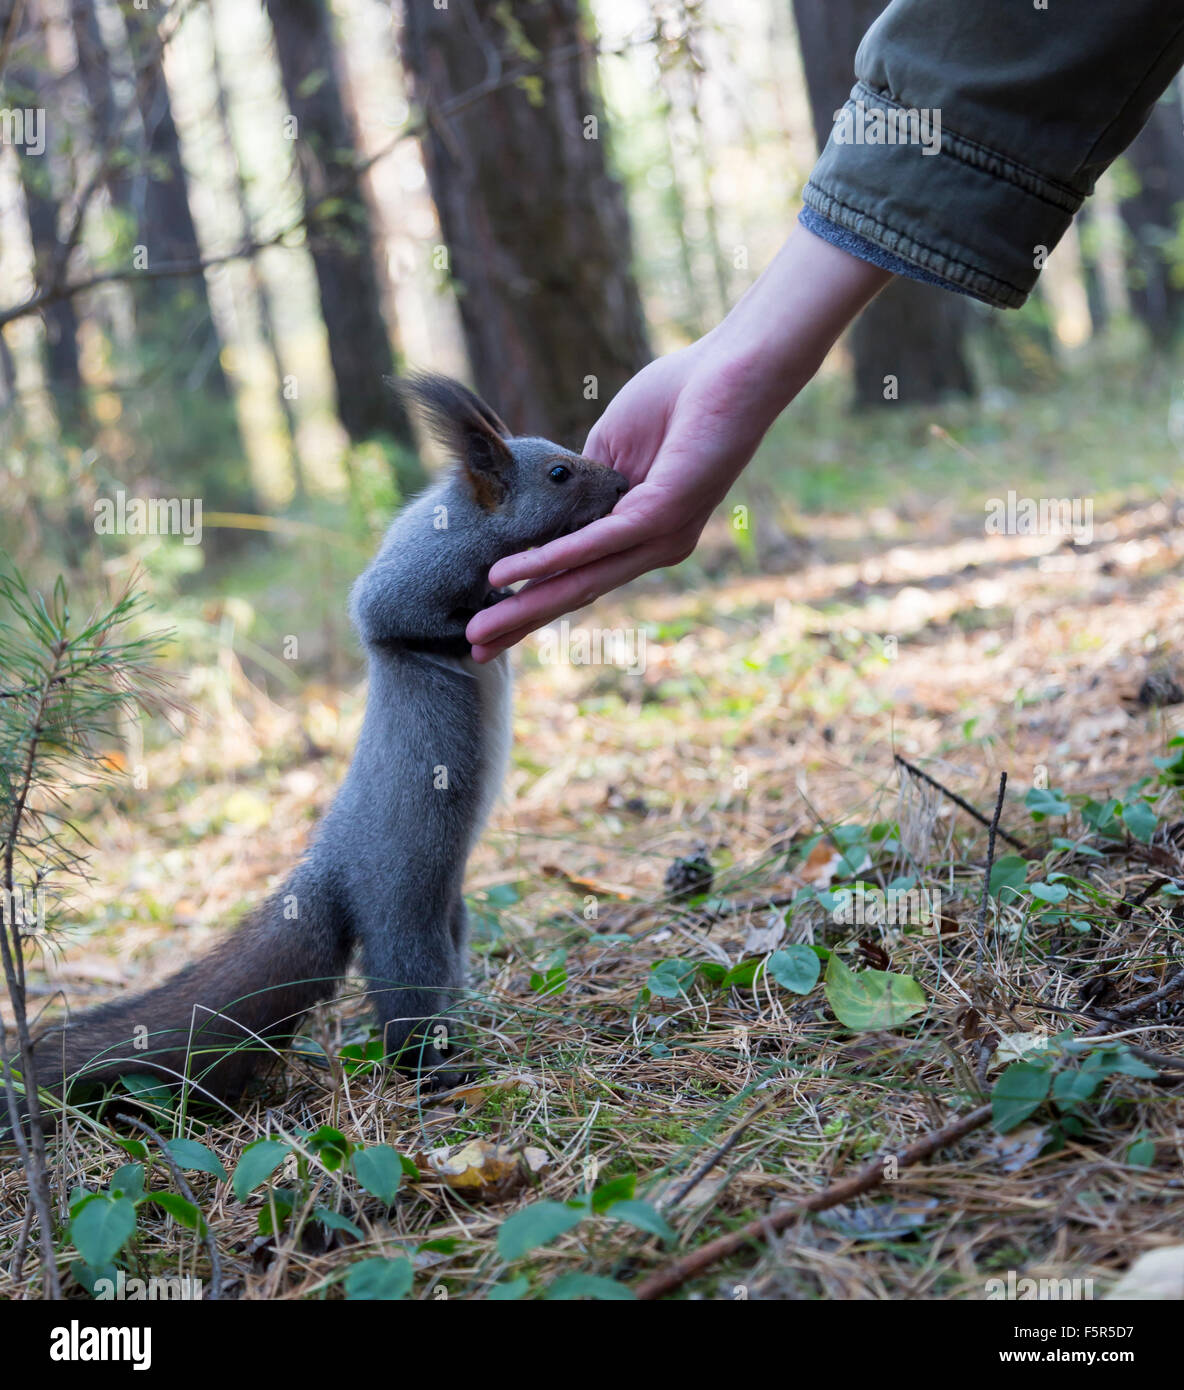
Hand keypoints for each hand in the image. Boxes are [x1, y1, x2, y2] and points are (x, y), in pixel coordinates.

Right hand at [465, 225, 891, 659]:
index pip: (580, 579)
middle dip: (523, 622)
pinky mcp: (663, 514)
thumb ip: (580, 487)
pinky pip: (594, 543)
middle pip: (577, 593)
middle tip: (476, 650)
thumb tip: (543, 509)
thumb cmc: (679, 399)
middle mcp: (654, 547)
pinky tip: (509, 574)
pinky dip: (548, 560)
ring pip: (581, 580)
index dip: (533, 603)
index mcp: (643, 535)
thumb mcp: (611, 451)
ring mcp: (661, 536)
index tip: (490, 627)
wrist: (733, 371)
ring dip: (526, 606)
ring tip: (481, 629)